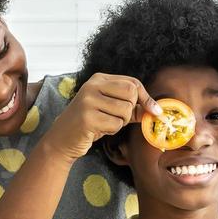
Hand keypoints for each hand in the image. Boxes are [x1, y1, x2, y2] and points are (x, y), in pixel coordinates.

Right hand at [43, 73, 160, 161]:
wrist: (62, 139)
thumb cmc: (89, 123)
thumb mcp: (110, 110)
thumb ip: (132, 107)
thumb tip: (156, 110)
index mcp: (99, 79)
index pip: (132, 83)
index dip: (145, 97)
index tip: (154, 111)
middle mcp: (92, 86)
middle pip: (131, 93)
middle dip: (130, 110)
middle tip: (118, 118)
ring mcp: (88, 100)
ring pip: (125, 111)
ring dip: (120, 122)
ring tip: (104, 123)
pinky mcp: (87, 117)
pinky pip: (116, 124)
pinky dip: (112, 130)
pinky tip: (99, 129)